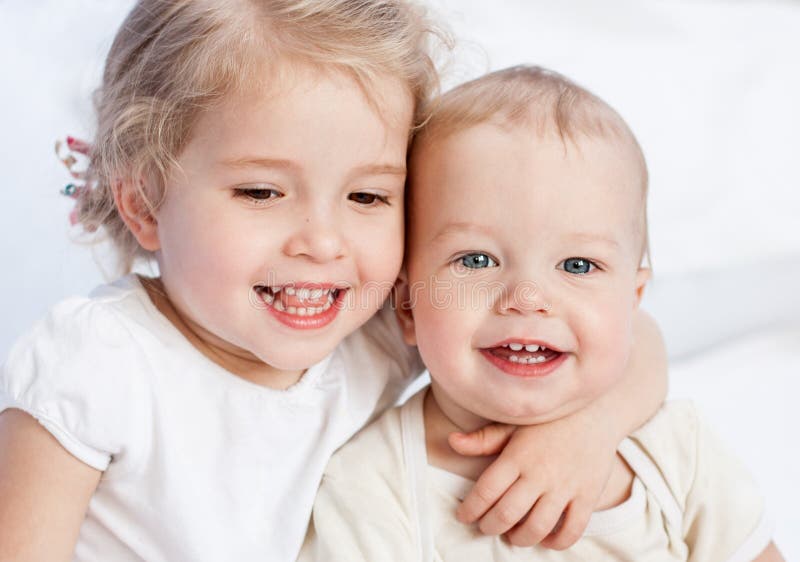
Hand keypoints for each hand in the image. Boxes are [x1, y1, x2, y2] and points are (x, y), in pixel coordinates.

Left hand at [451, 409, 616, 549]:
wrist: (596, 411)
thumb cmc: (549, 420)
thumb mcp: (514, 424)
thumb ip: (483, 439)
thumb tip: (452, 442)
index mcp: (518, 456)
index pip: (486, 491)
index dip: (470, 509)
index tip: (463, 515)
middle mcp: (540, 473)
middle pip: (507, 514)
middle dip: (490, 527)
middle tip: (485, 526)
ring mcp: (566, 486)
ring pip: (537, 528)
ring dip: (520, 538)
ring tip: (513, 534)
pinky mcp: (588, 495)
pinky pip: (572, 530)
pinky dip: (556, 542)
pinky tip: (545, 538)